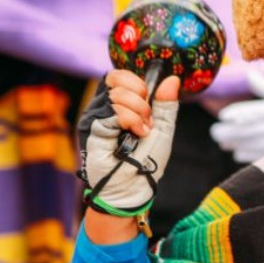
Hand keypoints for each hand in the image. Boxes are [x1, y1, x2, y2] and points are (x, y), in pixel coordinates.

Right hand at [78, 70, 178, 221]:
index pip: (122, 77)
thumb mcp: (163, 128)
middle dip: (141, 99)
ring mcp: (97, 116)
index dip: (139, 84)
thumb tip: (172, 78)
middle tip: (146, 121)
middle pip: (118, 78)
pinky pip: (113, 110)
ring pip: (117, 94)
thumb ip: (166, 104)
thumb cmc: (147, 160)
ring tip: (140, 132)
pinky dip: (131, 120)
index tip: (151, 106)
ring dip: (138, 112)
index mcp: (121, 105)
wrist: (134, 186)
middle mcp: (106, 108)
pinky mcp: (92, 127)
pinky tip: (134, 134)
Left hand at [209, 70, 263, 162]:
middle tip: (215, 132)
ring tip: (223, 142)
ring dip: (236, 144)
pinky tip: (237, 153)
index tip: (223, 116)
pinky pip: (263, 156)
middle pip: (251, 130)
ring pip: (254, 144)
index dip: (239, 113)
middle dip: (230, 132)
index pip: (257, 111)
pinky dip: (248, 155)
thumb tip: (249, 73)